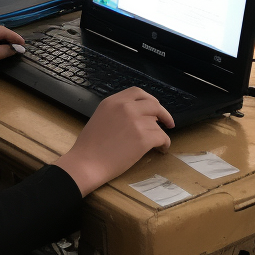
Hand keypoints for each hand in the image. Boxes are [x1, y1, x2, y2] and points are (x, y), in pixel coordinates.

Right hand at [55, 88, 173, 195]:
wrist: (87, 162)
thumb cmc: (89, 145)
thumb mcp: (101, 117)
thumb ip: (118, 111)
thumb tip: (138, 116)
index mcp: (113, 101)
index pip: (137, 92)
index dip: (149, 99)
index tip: (154, 108)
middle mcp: (125, 107)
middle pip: (153, 104)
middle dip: (162, 113)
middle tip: (166, 122)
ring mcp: (136, 121)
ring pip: (158, 123)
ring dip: (161, 132)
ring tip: (159, 142)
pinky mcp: (143, 138)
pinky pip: (162, 137)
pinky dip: (165, 143)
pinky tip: (161, 149)